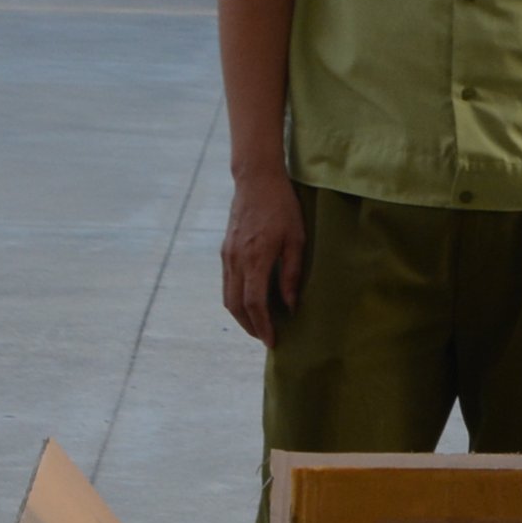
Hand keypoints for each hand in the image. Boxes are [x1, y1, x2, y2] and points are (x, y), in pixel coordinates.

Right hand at [218, 175, 307, 343]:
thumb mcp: (296, 239)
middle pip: (236, 305)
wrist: (256, 181)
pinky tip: (251, 302)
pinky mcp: (225, 251)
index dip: (262, 325)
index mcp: (255, 258)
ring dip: (241, 315)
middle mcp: (235, 260)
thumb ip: (292, 274)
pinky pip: (227, 283)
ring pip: (228, 296)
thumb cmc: (282, 207)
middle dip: (250, 326)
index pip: (254, 303)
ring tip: (259, 324)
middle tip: (266, 337)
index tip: (272, 341)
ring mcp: (227, 255)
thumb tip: (290, 305)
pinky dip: (237, 298)